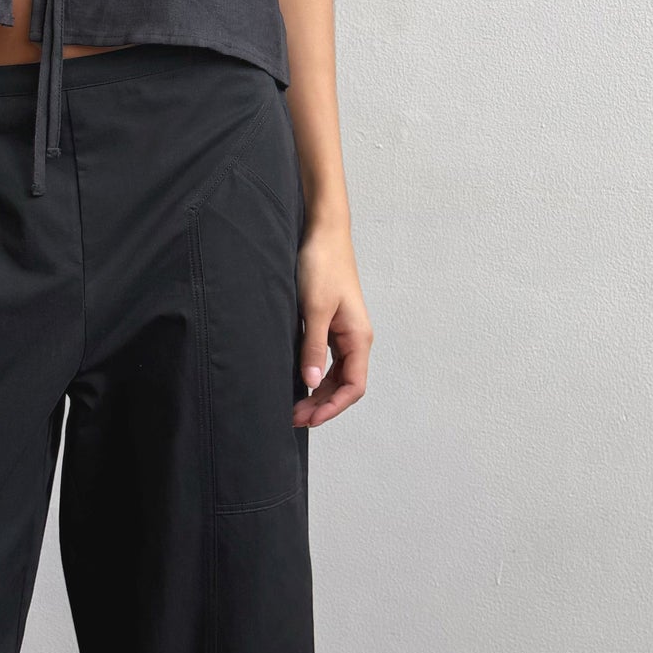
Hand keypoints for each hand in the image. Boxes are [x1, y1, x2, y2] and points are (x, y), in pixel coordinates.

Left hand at [294, 226, 370, 427]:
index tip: (310, 420)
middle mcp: (356, 338)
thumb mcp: (315, 308)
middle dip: (322, 405)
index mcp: (358, 337)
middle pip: (345, 385)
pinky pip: (329, 359)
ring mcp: (344, 332)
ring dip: (319, 393)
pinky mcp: (332, 324)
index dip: (333, 408)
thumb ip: (313, 346)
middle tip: (294, 418)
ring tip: (295, 406)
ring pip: (337, 374)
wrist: (323, 233)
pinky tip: (300, 382)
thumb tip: (313, 382)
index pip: (354, 386)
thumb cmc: (322, 265)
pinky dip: (317, 375)